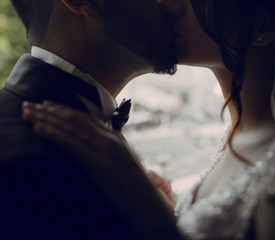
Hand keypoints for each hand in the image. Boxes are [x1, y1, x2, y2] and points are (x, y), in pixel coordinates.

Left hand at [22, 101, 182, 238]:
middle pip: (76, 118)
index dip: (64, 110)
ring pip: (72, 127)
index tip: (47, 105)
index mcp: (116, 136)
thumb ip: (109, 150)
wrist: (147, 201)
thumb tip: (93, 147)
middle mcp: (111, 138)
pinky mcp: (98, 164)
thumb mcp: (122, 161)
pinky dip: (54, 134)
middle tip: (30, 105)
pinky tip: (39, 128)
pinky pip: (72, 145)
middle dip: (51, 110)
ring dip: (47, 118)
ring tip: (28, 113)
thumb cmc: (134, 185)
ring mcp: (105, 149)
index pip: (87, 118)